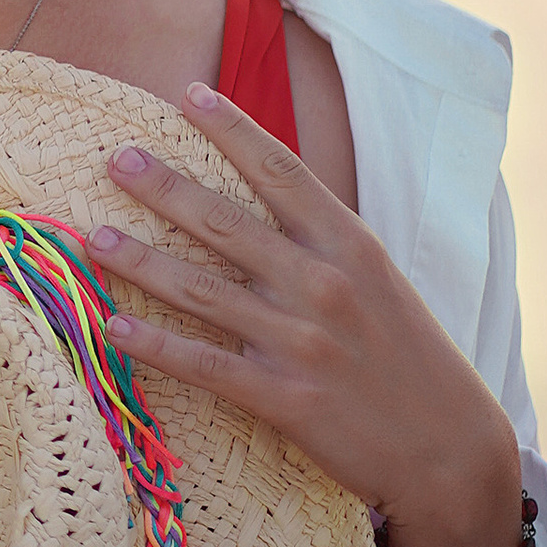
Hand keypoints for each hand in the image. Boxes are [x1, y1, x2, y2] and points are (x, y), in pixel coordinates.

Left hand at [87, 85, 525, 546]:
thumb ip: (324, 243)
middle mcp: (325, 284)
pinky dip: (155, 345)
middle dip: (165, 186)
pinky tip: (113, 328)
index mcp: (352, 247)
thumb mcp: (381, 283)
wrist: (452, 453)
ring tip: (94, 238)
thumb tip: (265, 198)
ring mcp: (303, 342)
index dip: (234, 130)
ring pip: (204, 290)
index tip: (189, 94)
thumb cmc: (409, 360)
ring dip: (142, 261)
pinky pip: (206, 365)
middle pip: (228, 222)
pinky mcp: (286, 399)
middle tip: (115, 158)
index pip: (283, 172)